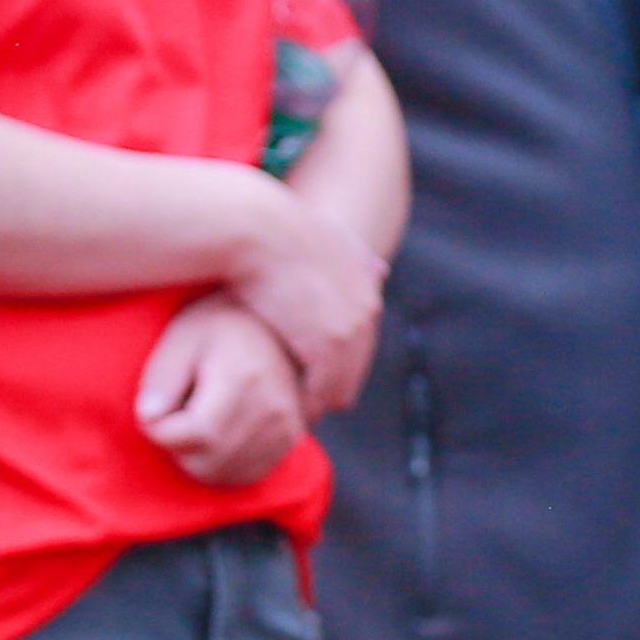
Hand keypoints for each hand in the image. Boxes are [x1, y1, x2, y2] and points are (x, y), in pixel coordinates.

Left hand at [134, 288, 309, 487]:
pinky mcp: (290, 440)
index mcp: (242, 381)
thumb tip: (147, 418)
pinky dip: (220, 462)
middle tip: (179, 407)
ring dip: (196, 455)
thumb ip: (160, 379)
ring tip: (199, 416)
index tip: (159, 400)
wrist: (274, 322)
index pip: (184, 436)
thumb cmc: (218, 325)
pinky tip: (218, 431)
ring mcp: (285, 429)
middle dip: (176, 443)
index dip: (156, 425)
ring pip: (218, 474)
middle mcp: (271, 411)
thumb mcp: (180, 338)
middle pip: (200, 462)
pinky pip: (241, 475)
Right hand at [229, 175, 386, 416]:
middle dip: (327, 385)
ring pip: (339, 386)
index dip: (330, 358)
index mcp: (366, 283)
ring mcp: (351, 328)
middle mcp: (367, 307)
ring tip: (284, 412)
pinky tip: (278, 409)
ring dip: (314, 401)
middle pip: (353, 368)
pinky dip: (302, 404)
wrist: (256, 226)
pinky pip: (321, 391)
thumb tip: (382, 270)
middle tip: (296, 403)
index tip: (301, 370)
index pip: (358, 340)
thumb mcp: (325, 237)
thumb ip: (353, 256)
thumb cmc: (270, 228)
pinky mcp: (329, 345)